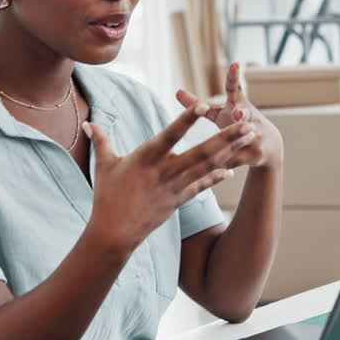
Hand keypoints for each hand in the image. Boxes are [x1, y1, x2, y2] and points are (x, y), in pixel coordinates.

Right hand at [82, 105, 256, 253]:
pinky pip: (201, 187)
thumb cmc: (107, 197)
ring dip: (231, 152)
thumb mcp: (104, 165)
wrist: (115, 233)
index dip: (188, 120)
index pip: (171, 134)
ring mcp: (175, 187)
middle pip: (202, 152)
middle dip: (228, 137)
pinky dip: (216, 177)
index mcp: (147, 158)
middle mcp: (165, 171)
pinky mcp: (179, 200)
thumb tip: (90, 123)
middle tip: (249, 123)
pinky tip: (232, 170)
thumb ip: (102, 141)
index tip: (206, 105)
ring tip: (249, 138)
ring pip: (208, 167)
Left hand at [177, 62, 282, 170]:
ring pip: (243, 138)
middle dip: (241, 113)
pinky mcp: (255, 154)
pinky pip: (238, 159)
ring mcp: (255, 135)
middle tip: (237, 112)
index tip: (235, 64)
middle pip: (244, 114)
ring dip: (239, 139)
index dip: (234, 77)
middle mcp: (248, 118)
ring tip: (242, 136)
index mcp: (238, 105)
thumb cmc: (236, 123)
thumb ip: (199, 105)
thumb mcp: (220, 113)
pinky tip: (219, 171)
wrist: (268, 146)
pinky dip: (228, 163)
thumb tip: (176, 92)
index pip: (235, 88)